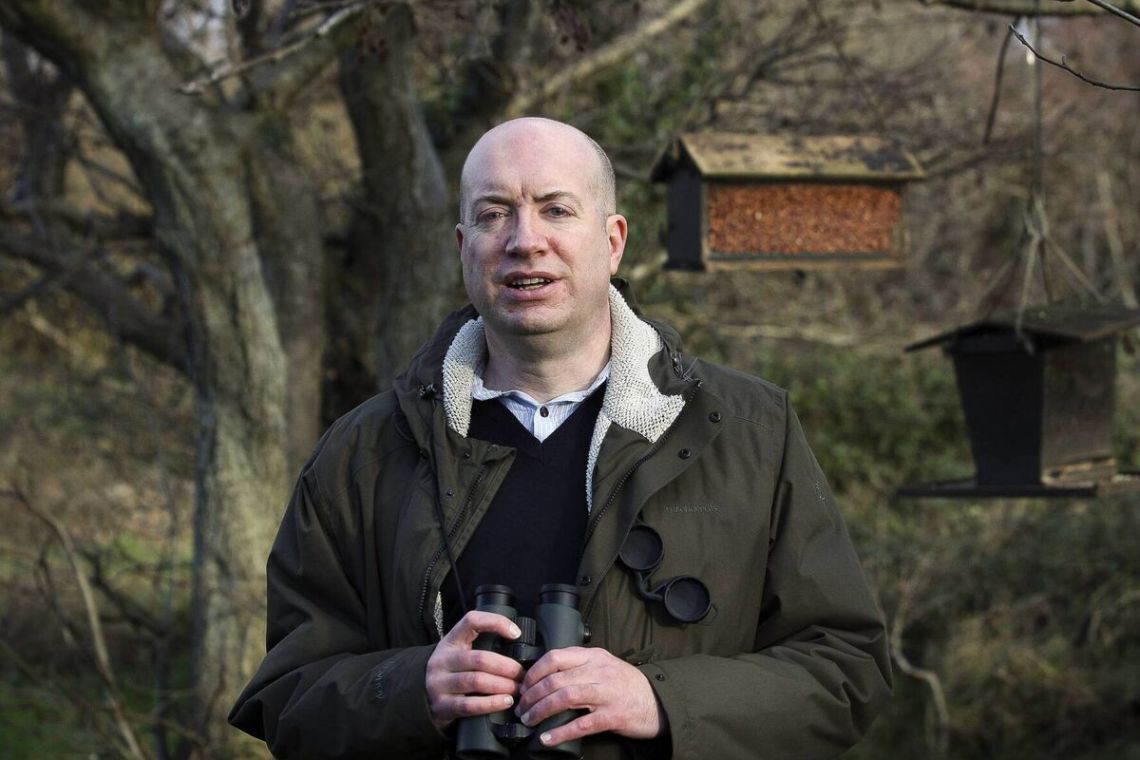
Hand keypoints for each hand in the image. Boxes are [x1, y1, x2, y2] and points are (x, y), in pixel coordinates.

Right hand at [425, 610, 525, 729]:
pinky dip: (491, 704)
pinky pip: (469, 705)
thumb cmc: (451, 670)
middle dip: (507, 667)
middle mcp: (443, 660)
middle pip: (480, 659)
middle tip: (522, 674)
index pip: (471, 621)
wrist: (421, 695)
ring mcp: (439, 683)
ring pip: (476, 681)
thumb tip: (517, 644)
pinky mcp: (442, 706)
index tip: (516, 634)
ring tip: (517, 689)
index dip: (496, 623)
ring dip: (503, 686)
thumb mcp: (459, 651)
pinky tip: (505, 702)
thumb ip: (481, 645)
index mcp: (451, 641)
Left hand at [515, 646, 664, 745]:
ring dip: (541, 711)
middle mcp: (599, 671)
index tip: (523, 685)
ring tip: (529, 720)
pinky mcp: (613, 716)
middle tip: (521, 707)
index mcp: (594, 656)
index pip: (556, 656)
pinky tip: (547, 738)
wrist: (658, 702)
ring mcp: (607, 693)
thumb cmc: (626, 685)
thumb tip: (545, 676)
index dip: (534, 672)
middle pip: (556, 679)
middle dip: (532, 695)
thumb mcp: (604, 665)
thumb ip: (579, 666)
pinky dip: (560, 732)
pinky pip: (581, 724)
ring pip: (565, 698)